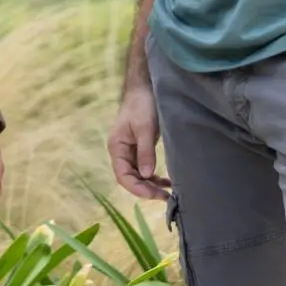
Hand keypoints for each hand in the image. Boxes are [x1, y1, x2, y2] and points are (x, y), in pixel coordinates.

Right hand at [108, 85, 170, 199]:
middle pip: (131, 179)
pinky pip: (145, 168)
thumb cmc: (142, 104)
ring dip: (151, 185)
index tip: (156, 195)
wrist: (145, 87)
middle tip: (167, 198)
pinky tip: (167, 182)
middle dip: (147, 190)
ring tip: (169, 193)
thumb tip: (147, 176)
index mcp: (117, 147)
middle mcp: (121, 152)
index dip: (138, 189)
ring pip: (139, 176)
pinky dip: (154, 177)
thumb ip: (145, 152)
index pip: (123, 176)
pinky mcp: (140, 148)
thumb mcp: (145, 128)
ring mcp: (130, 151)